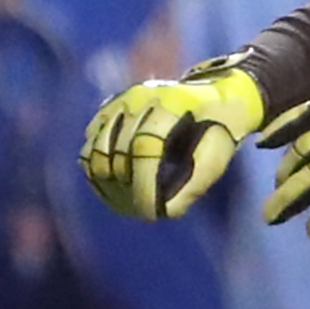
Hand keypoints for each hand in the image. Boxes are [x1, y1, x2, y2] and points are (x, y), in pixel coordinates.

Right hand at [79, 62, 267, 218]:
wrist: (215, 94)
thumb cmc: (218, 130)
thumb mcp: (216, 157)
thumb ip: (193, 185)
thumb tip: (163, 213)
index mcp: (171, 104)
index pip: (145, 150)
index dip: (144, 188)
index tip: (149, 215)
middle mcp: (140, 98)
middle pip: (117, 152)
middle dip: (126, 190)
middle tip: (138, 211)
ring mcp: (120, 102)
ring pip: (97, 149)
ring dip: (107, 183)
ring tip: (125, 202)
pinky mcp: (109, 108)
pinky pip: (91, 143)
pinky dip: (95, 168)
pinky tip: (111, 187)